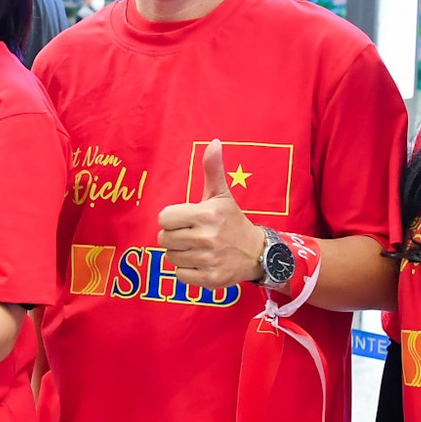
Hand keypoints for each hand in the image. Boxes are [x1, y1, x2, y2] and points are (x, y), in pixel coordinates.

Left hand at [157, 139, 264, 287]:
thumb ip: (213, 169)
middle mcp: (207, 237)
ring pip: (171, 257)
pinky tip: (201, 262)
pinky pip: (180, 275)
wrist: (256, 252)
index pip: (164, 218)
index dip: (172, 219)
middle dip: (174, 236)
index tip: (186, 220)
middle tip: (192, 235)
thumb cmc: (232, 221)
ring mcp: (209, 259)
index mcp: (206, 214)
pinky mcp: (210, 279)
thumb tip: (213, 142)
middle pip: (164, 238)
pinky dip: (187, 271)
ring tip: (198, 249)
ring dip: (180, 254)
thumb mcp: (222, 195)